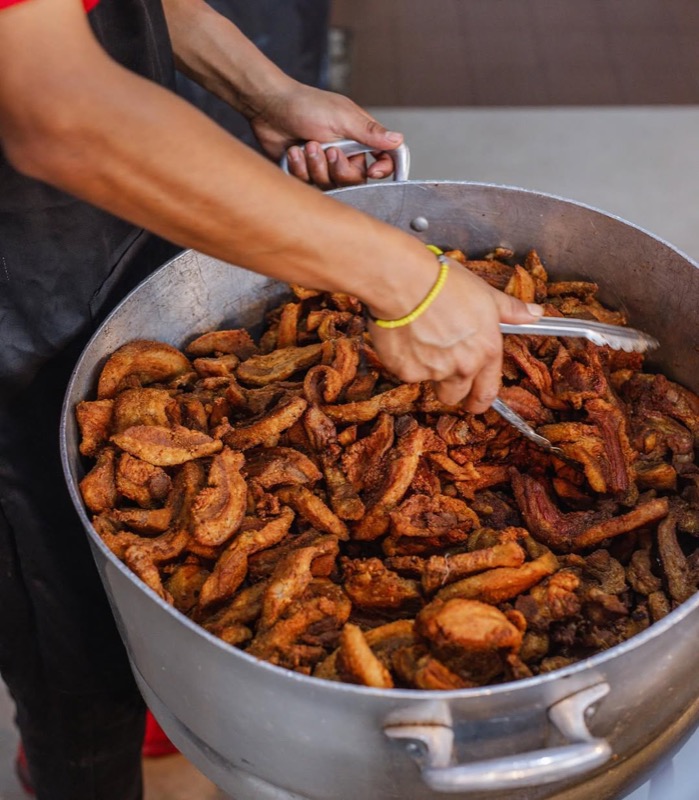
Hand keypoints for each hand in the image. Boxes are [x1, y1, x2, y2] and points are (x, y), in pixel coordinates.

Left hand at [248, 81, 403, 187]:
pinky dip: (299, 168)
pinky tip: (293, 152)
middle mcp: (344, 153)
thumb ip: (370, 132)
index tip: (373, 172)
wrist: (267, 107)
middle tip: (326, 150)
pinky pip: (308, 184)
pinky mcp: (304, 173)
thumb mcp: (342, 117)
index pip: (382, 161)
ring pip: (330, 184)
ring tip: (305, 146)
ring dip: (315, 167)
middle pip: (354, 180)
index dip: (382, 170)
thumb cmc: (305, 105)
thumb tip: (398, 140)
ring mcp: (323, 164)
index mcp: (358, 138)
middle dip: (338, 169)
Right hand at [367, 256, 542, 412]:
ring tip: (420, 342)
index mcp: (485, 351)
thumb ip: (510, 311)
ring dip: (426, 372)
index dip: (479, 400)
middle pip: (456, 397)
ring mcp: (433, 372)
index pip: (486, 392)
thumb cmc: (444, 283)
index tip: (473, 401)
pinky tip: (402, 337)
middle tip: (441, 368)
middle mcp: (463, 367)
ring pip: (429, 384)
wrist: (404, 282)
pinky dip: (403, 360)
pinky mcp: (406, 371)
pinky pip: (405, 373)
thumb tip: (535, 314)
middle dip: (449, 388)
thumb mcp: (484, 294)